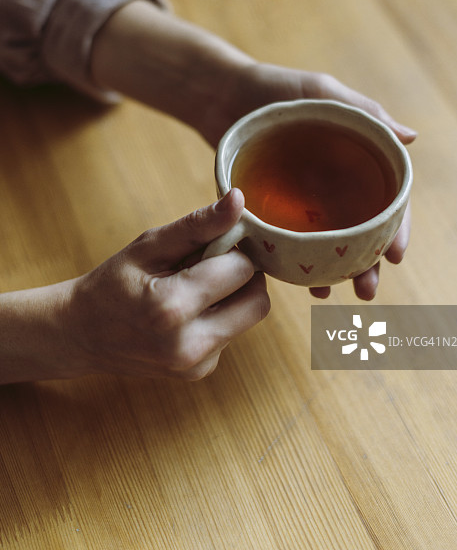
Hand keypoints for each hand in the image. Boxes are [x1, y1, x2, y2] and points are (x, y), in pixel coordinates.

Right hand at [67, 190, 269, 379]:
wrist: (81, 334)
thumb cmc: (113, 284)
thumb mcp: (150, 245)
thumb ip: (199, 224)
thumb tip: (239, 201)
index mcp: (173, 307)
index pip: (242, 269)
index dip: (232, 250)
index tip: (211, 245)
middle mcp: (190, 345)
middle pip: (258, 300)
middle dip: (242, 275)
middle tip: (210, 264)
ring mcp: (196, 364)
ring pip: (249, 317)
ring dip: (234, 296)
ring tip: (194, 288)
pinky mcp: (200, 372)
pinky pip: (232, 333)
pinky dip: (221, 316)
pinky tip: (189, 310)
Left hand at [216, 62, 415, 300]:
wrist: (221, 94)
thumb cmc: (276, 87)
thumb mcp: (322, 92)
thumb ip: (365, 113)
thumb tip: (412, 138)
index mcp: (353, 161)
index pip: (384, 200)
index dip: (394, 229)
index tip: (395, 257)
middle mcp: (332, 187)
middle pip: (358, 232)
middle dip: (365, 265)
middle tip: (366, 293)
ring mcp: (302, 201)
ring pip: (326, 244)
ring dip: (333, 273)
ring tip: (329, 296)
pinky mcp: (272, 208)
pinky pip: (287, 242)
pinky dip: (296, 264)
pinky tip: (299, 284)